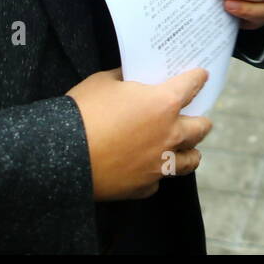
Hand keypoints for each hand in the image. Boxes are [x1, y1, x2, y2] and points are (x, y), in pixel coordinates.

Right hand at [66, 67, 210, 200]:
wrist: (61, 155)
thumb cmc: (83, 112)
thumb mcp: (104, 82)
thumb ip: (126, 78)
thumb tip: (131, 78)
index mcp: (164, 104)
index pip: (191, 86)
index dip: (197, 78)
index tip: (201, 77)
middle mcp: (169, 134)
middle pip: (201, 128)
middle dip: (201, 120)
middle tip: (198, 117)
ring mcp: (160, 164)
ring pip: (190, 160)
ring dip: (189, 151)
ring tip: (186, 148)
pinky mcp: (144, 186)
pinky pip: (158, 180)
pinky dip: (156, 174)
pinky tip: (149, 169)